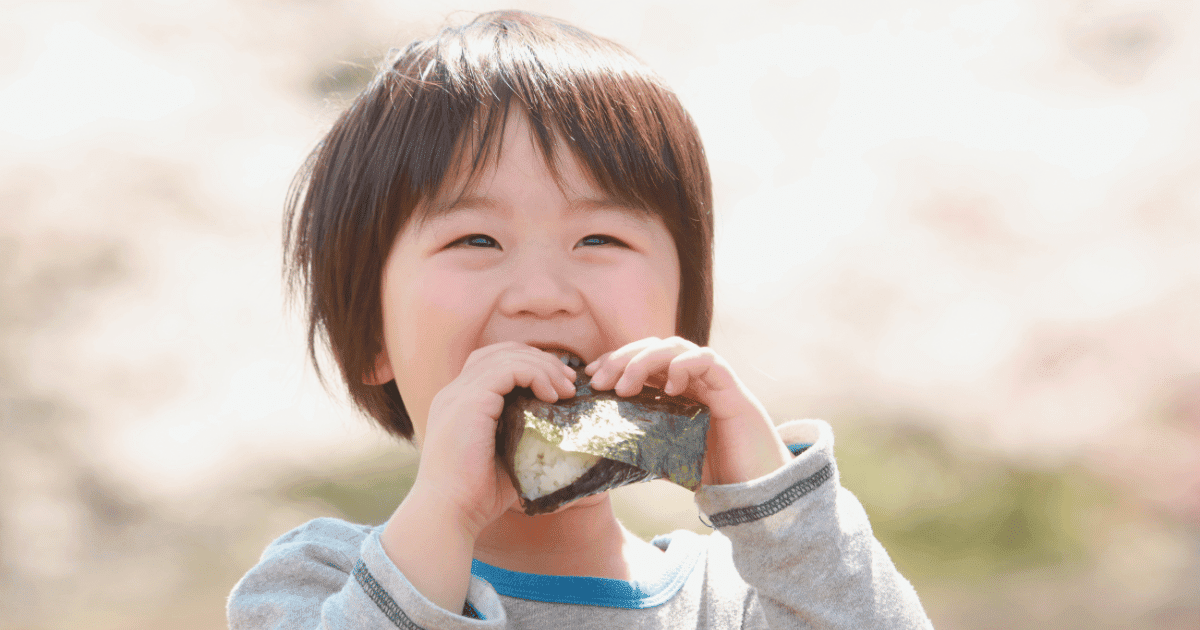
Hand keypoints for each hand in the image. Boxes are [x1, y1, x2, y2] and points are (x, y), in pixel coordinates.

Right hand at [411, 342, 577, 536]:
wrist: (449, 513)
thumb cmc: (478, 496)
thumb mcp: (507, 457)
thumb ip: (524, 436)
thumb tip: (562, 433)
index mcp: (459, 403)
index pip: (493, 362)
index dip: (529, 365)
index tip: (560, 386)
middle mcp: (454, 392)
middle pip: (501, 352)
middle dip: (540, 360)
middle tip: (569, 382)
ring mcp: (458, 394)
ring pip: (507, 356)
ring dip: (544, 367)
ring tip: (566, 390)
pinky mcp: (469, 402)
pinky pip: (508, 370)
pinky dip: (535, 375)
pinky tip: (552, 396)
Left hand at [585, 337, 792, 485]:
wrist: (757, 494)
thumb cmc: (714, 475)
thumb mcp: (666, 459)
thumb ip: (640, 449)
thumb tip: (597, 453)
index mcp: (676, 392)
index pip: (642, 361)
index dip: (615, 361)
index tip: (590, 377)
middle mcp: (693, 381)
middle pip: (655, 347)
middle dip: (623, 358)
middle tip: (600, 381)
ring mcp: (714, 382)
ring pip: (677, 348)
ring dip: (645, 360)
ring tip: (626, 387)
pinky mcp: (733, 390)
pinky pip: (709, 361)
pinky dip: (684, 365)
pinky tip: (668, 386)